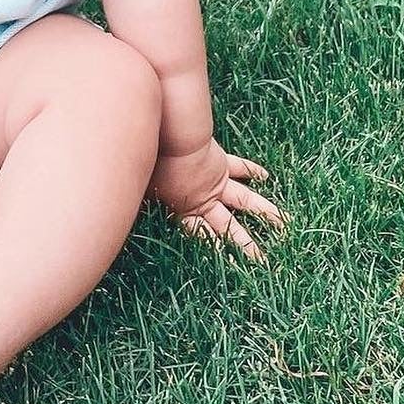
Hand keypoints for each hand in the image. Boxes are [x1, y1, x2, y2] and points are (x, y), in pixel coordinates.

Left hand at [149, 137, 283, 261]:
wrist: (170, 135)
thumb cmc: (151, 161)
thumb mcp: (142, 188)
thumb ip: (138, 200)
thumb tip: (119, 215)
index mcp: (187, 210)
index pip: (204, 238)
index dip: (218, 253)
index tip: (233, 269)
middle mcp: (206, 201)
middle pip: (230, 228)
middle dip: (247, 245)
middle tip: (264, 261)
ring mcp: (217, 182)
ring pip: (246, 200)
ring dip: (265, 212)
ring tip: (284, 224)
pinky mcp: (220, 163)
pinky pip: (239, 167)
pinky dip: (252, 171)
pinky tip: (265, 178)